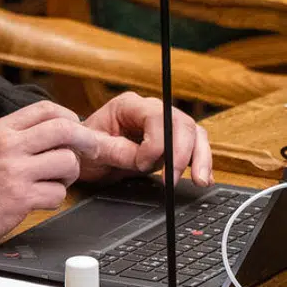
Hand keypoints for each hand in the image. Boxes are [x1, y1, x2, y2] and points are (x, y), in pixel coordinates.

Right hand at [0, 100, 107, 250]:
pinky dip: (55, 198)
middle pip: (64, 130)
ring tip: (55, 181)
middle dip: (86, 140)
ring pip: (67, 163)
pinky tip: (41, 199)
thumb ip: (18, 134)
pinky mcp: (21, 198)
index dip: (70, 117)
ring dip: (69, 175)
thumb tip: (59, 129)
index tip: (77, 128)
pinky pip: (59, 194)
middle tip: (93, 150)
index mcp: (1, 129)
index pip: (46, 109)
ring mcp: (16, 171)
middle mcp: (9, 145)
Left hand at [78, 92, 212, 186]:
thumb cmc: (84, 148)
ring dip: (200, 157)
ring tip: (200, 180)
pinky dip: (200, 161)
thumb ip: (117, 152)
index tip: (142, 165)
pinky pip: (193, 146)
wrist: (83, 154)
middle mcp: (149, 110)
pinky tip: (203, 177)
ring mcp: (162, 124)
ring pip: (193, 133)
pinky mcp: (170, 141)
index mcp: (127, 106)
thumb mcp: (91, 150)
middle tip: (174, 179)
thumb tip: (144, 160)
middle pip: (181, 123)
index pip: (156, 117)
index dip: (155, 143)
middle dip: (183, 152)